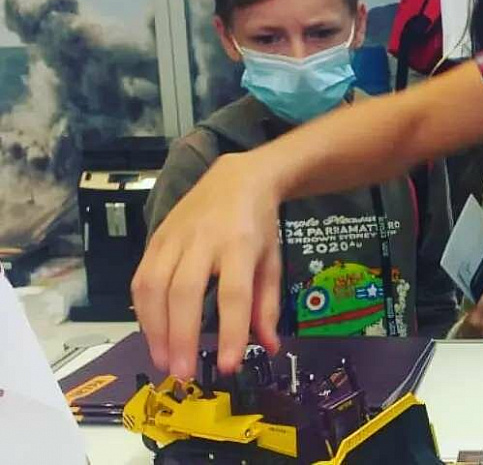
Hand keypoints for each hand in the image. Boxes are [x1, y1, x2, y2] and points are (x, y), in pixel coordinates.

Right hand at [131, 151, 282, 379]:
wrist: (237, 178)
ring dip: (155, 330)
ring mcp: (175, 237)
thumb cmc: (258, 224)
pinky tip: (152, 334)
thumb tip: (268, 347)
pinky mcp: (155, 237)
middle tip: (182, 374)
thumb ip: (267, 304)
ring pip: (154, 286)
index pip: (234, 293)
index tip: (228, 366)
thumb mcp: (272, 260)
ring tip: (163, 361)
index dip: (231, 331)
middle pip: (185, 291)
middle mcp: (204, 239)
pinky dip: (142, 311)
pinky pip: (140, 278)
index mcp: (240, 244)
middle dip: (181, 336)